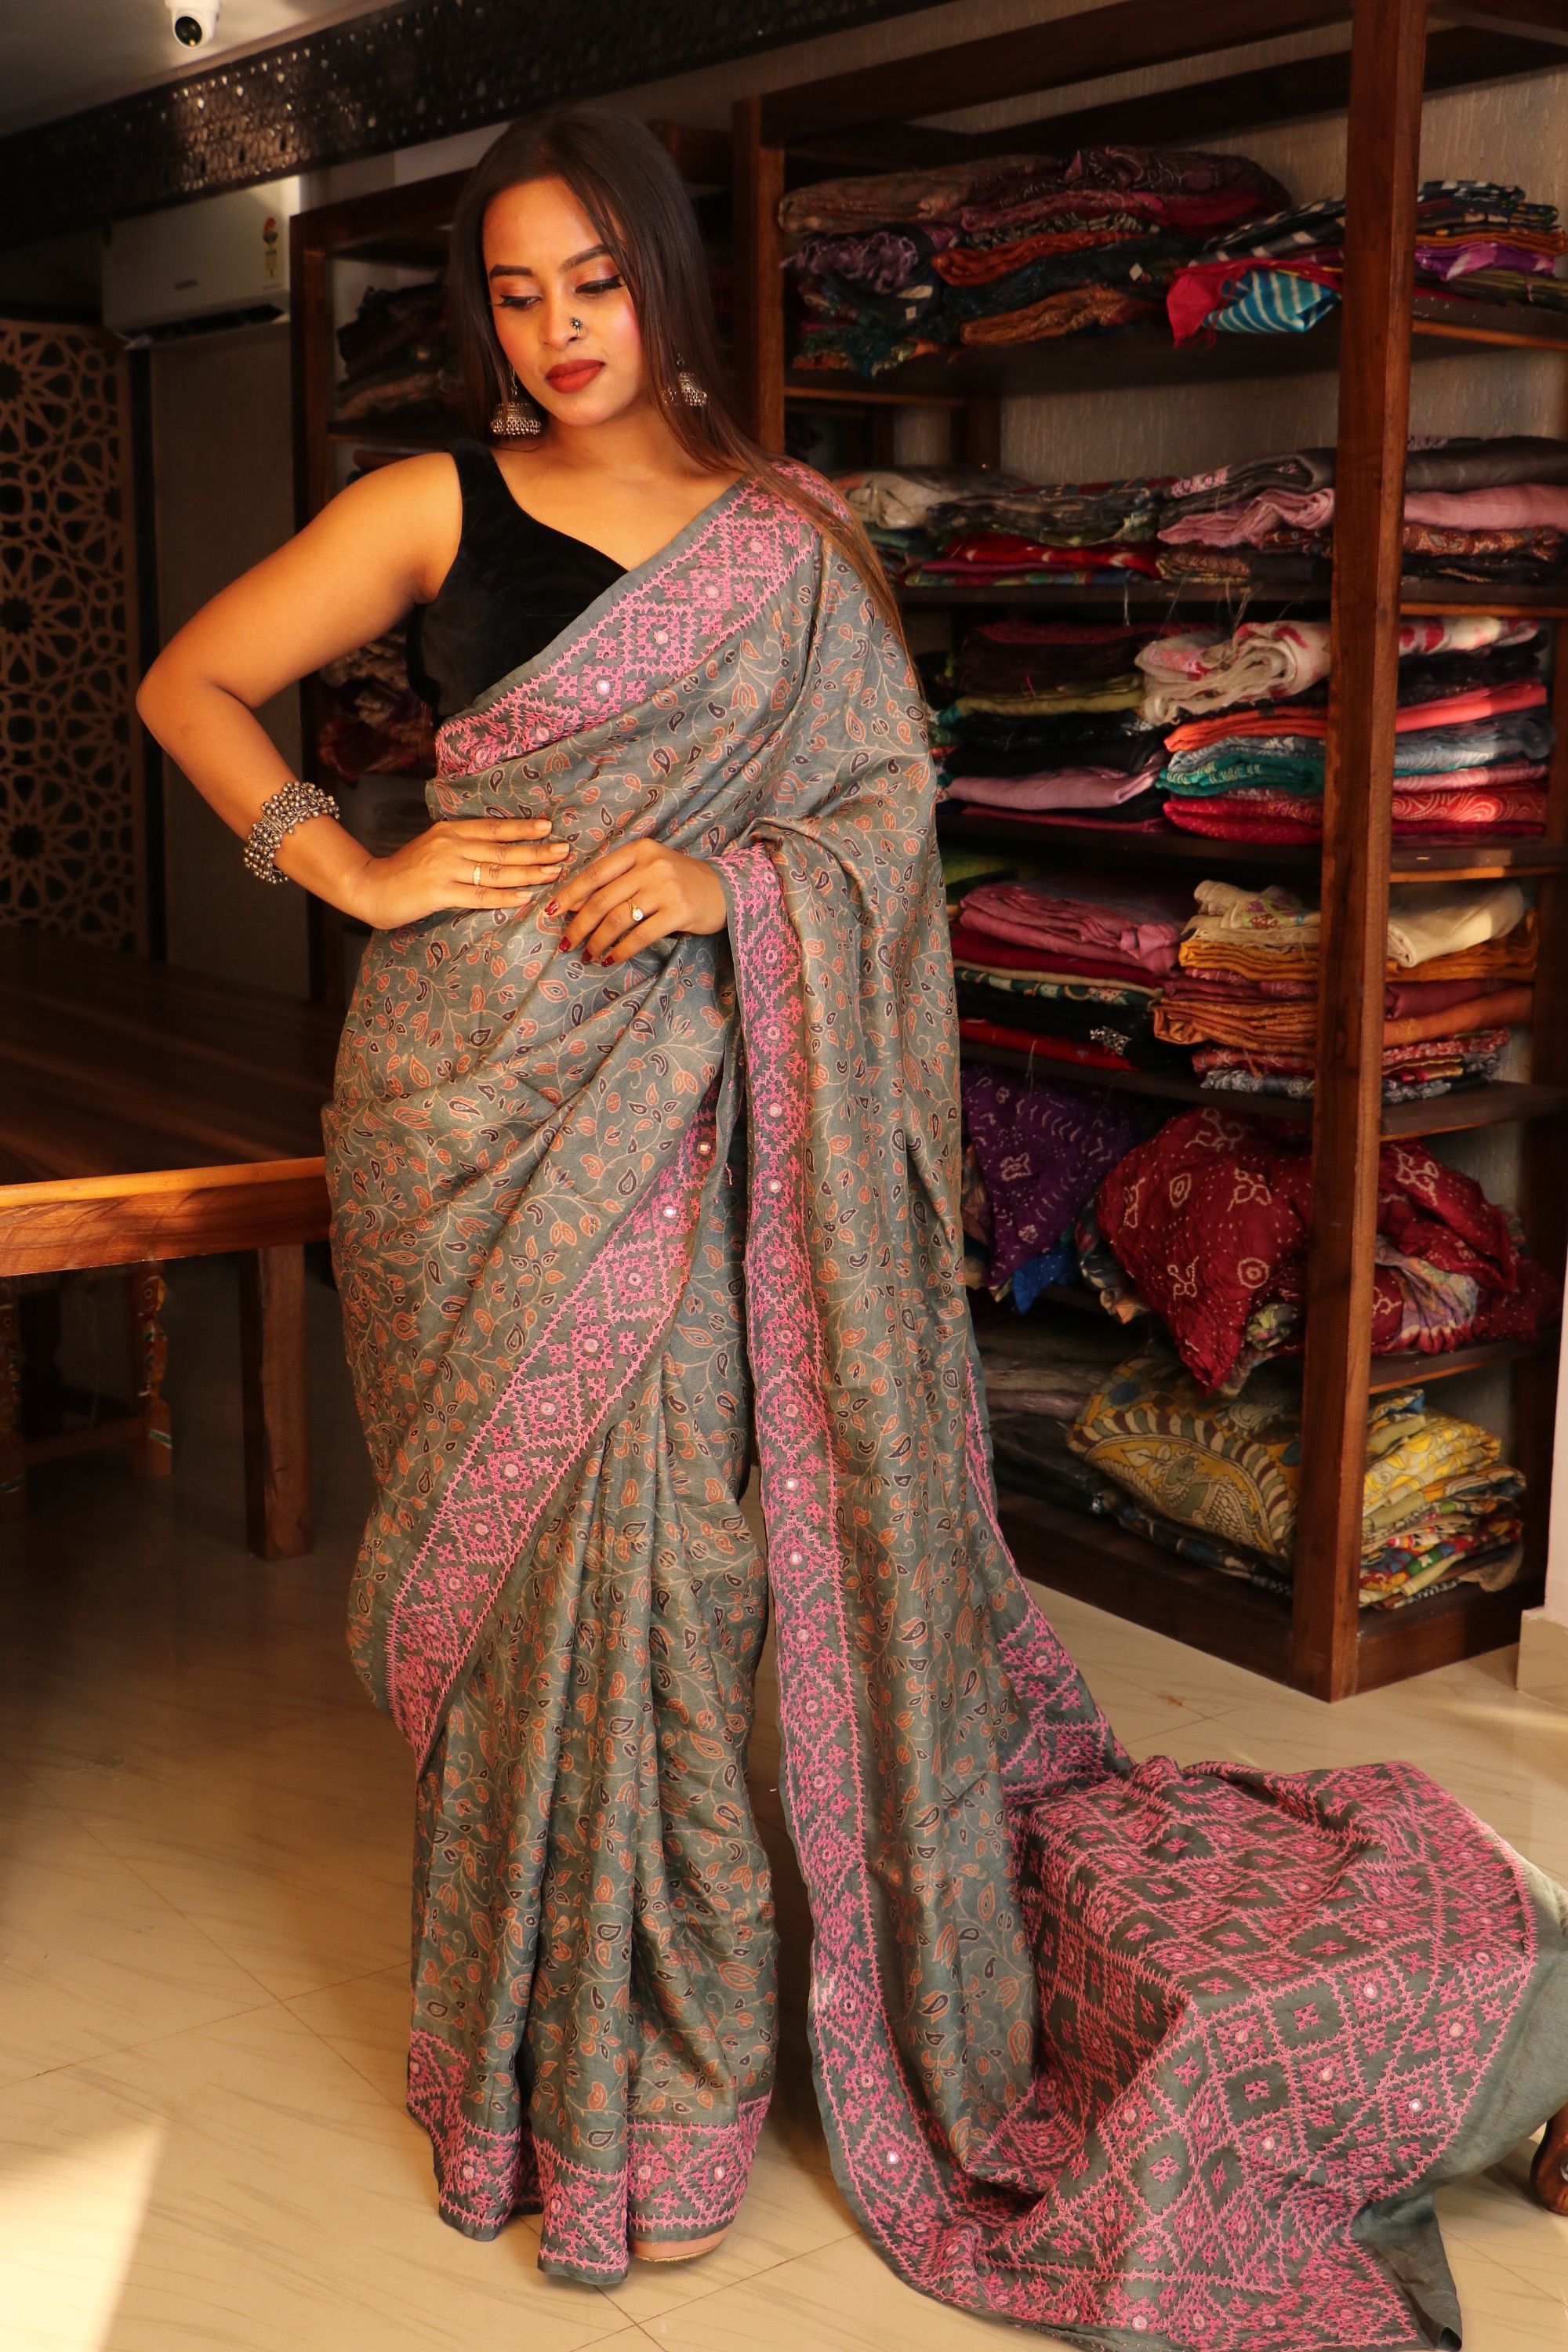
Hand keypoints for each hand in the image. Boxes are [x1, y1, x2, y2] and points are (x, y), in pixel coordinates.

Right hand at [342, 817, 570, 929]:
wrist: (369, 886)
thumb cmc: (405, 871)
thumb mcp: (433, 847)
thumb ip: (461, 844)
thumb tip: (498, 847)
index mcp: (449, 830)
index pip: (493, 827)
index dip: (522, 828)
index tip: (549, 827)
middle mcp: (449, 845)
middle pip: (500, 848)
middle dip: (536, 851)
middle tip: (564, 851)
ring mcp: (443, 869)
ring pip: (494, 871)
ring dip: (527, 872)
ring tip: (553, 873)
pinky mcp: (438, 893)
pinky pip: (478, 896)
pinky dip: (503, 896)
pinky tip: (524, 897)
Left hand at [551, 838, 726, 964]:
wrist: (725, 889)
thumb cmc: (679, 880)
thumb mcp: (648, 869)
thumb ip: (616, 880)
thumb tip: (574, 904)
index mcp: (639, 851)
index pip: (594, 873)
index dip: (569, 894)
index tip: (551, 912)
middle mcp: (651, 866)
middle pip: (602, 899)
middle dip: (579, 925)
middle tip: (566, 943)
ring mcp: (666, 888)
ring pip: (618, 919)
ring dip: (598, 941)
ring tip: (588, 955)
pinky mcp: (679, 912)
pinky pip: (641, 935)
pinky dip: (622, 950)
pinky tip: (611, 959)